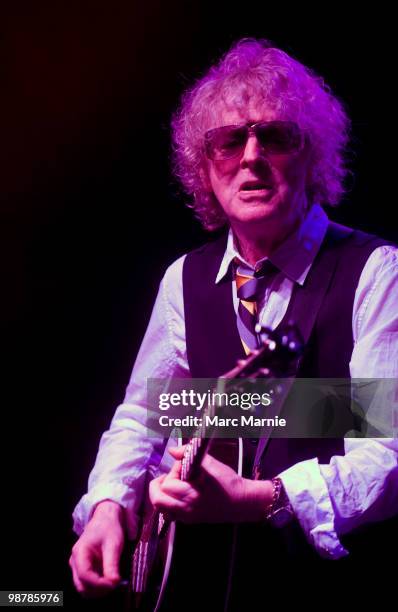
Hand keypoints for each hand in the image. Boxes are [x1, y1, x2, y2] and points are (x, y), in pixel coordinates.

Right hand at [69, 500, 124, 596]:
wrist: (105, 519)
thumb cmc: (108, 529)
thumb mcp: (113, 544)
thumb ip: (112, 564)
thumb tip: (114, 583)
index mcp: (79, 552)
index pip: (84, 576)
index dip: (99, 584)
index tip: (113, 584)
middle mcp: (74, 561)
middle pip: (81, 586)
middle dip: (98, 590)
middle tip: (114, 585)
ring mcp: (77, 566)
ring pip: (84, 587)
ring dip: (98, 590)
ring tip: (113, 582)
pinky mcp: (84, 569)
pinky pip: (88, 583)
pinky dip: (99, 586)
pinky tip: (109, 579)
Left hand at [149, 445, 272, 523]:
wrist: (243, 502)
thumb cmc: (229, 483)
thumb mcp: (211, 464)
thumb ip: (189, 455)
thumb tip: (173, 450)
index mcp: (191, 495)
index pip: (167, 484)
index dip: (173, 471)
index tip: (183, 466)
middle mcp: (187, 509)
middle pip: (157, 500)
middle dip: (157, 486)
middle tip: (168, 477)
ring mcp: (188, 517)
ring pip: (161, 509)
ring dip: (162, 495)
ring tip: (173, 486)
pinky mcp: (191, 520)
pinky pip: (170, 514)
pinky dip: (168, 504)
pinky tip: (179, 495)